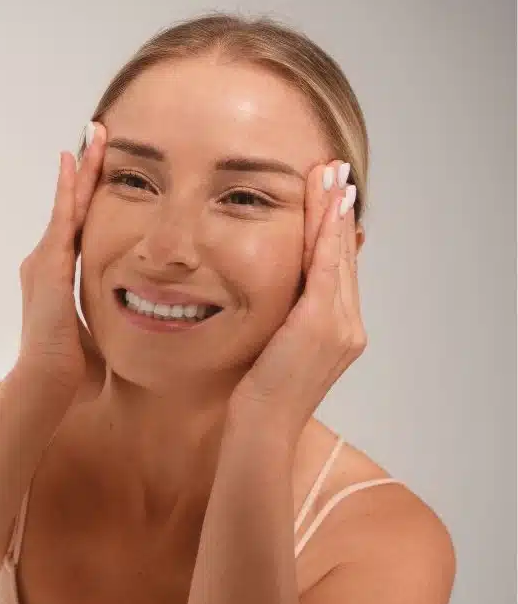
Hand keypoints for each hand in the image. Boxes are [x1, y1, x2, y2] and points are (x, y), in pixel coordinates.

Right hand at [15, 122, 106, 389]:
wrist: (46, 382)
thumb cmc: (71, 369)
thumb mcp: (94, 334)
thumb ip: (106, 320)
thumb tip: (133, 325)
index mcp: (53, 277)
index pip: (74, 226)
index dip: (85, 195)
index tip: (98, 168)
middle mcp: (43, 262)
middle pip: (67, 206)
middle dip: (82, 170)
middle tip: (94, 135)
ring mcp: (43, 260)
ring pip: (66, 204)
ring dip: (80, 169)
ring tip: (92, 136)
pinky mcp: (49, 264)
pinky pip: (61, 216)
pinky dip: (68, 188)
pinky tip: (76, 161)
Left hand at [230, 160, 363, 441]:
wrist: (260, 434)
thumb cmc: (255, 402)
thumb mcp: (270, 354)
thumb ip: (278, 325)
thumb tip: (268, 302)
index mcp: (337, 333)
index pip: (337, 270)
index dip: (334, 231)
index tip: (330, 195)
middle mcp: (348, 327)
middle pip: (344, 256)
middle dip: (338, 210)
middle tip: (335, 170)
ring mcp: (340, 327)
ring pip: (338, 255)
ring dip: (334, 211)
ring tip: (330, 174)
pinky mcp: (321, 325)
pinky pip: (327, 268)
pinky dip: (327, 235)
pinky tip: (324, 207)